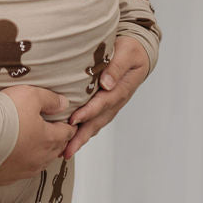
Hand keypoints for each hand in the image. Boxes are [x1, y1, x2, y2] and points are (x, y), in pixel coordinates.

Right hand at [0, 85, 75, 184]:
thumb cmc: (3, 115)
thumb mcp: (30, 96)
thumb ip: (50, 99)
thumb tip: (63, 104)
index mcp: (48, 139)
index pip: (67, 134)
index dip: (68, 126)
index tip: (67, 122)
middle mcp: (38, 158)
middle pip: (55, 151)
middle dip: (57, 141)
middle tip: (55, 133)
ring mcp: (22, 170)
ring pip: (39, 164)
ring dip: (40, 154)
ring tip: (36, 145)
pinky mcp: (5, 177)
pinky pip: (19, 172)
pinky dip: (20, 164)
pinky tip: (14, 157)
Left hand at [63, 37, 150, 159]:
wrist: (138, 53)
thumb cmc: (131, 50)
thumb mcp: (127, 53)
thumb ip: (116, 67)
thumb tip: (106, 83)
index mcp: (120, 89)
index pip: (102, 103)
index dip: (88, 112)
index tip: (74, 119)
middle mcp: (115, 101)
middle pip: (97, 122)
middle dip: (81, 137)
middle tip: (65, 150)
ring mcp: (111, 106)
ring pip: (94, 125)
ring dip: (80, 139)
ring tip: (64, 152)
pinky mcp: (105, 106)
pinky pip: (93, 121)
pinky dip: (82, 131)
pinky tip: (70, 139)